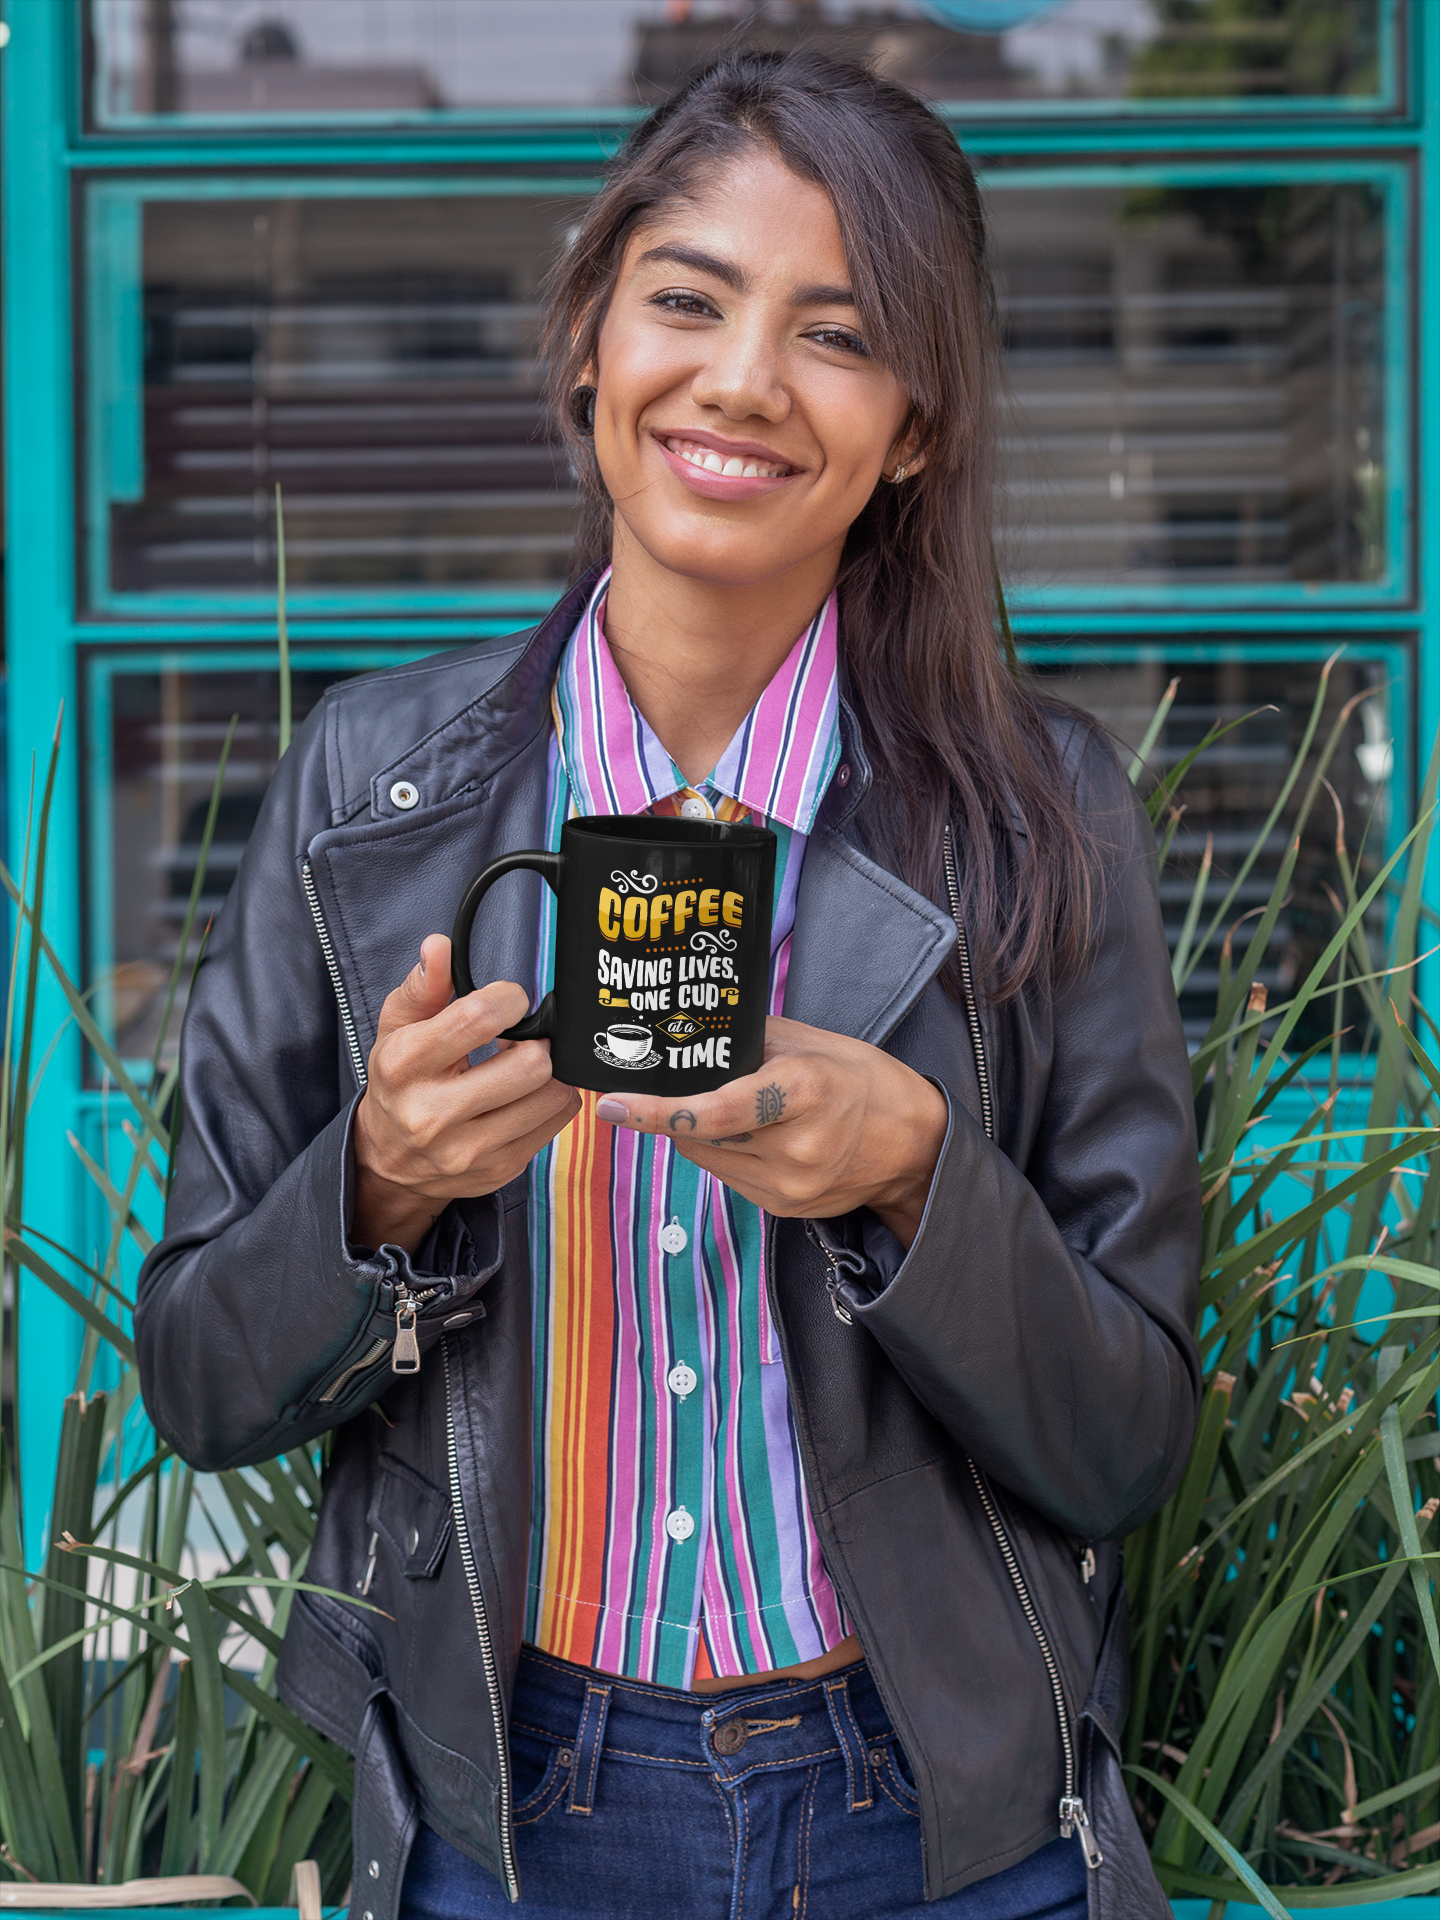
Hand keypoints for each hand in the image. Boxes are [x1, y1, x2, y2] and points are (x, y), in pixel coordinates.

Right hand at [351, 935, 580, 1253]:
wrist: (389, 1161)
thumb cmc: (400, 1083)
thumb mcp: (397, 1029)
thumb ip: (422, 985)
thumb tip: (439, 946)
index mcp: (405, 1066)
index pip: (478, 1018)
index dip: (510, 999)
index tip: (510, 1000)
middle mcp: (433, 1114)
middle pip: (530, 1063)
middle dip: (537, 1040)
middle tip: (524, 1037)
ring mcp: (470, 1149)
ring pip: (552, 1095)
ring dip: (550, 1071)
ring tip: (524, 1064)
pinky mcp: (501, 1168)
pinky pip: (559, 1121)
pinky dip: (554, 1098)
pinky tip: (528, 1092)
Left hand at [592, 1016, 946, 1247]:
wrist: (912, 1144)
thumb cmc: (858, 1077)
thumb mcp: (808, 1041)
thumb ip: (743, 1040)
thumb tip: (678, 1037)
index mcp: (804, 1092)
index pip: (714, 1111)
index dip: (656, 1110)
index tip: (610, 1103)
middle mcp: (796, 1148)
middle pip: (701, 1136)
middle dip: (669, 1113)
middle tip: (650, 1087)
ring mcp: (790, 1186)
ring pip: (707, 1159)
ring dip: (694, 1134)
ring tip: (715, 1106)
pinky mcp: (783, 1209)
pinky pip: (727, 1177)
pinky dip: (720, 1152)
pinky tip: (738, 1133)